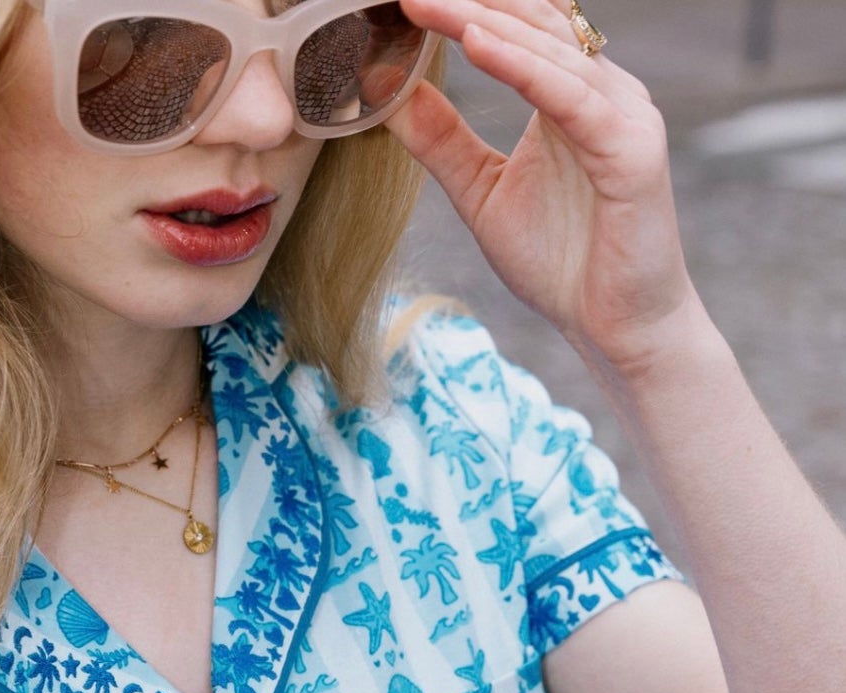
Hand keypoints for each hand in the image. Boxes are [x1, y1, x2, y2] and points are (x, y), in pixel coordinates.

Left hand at [386, 0, 705, 373]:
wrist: (617, 328)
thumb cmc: (562, 264)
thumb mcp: (481, 194)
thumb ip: (443, 142)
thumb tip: (392, 93)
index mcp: (569, 95)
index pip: (516, 29)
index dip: (464, 6)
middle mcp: (601, 91)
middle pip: (533, 22)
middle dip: (469, 0)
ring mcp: (622, 114)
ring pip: (550, 48)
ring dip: (485, 21)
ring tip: (429, 5)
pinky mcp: (631, 148)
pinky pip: (571, 96)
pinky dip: (523, 68)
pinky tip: (476, 45)